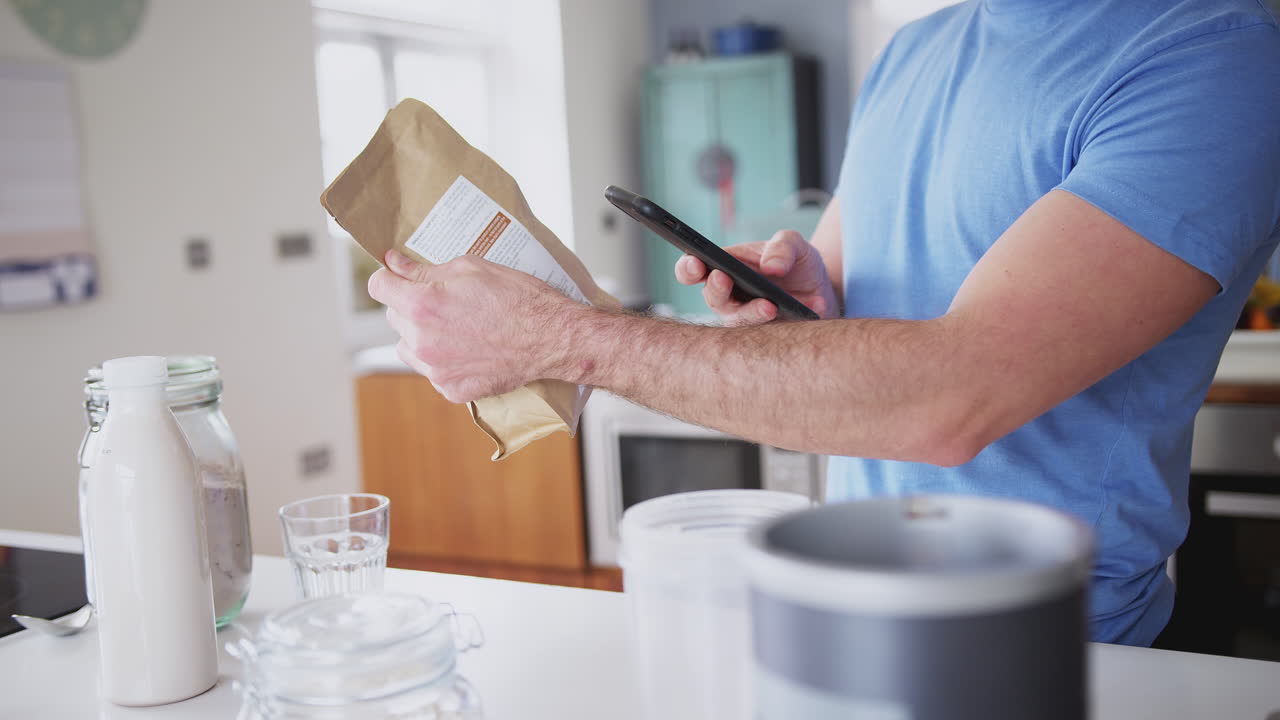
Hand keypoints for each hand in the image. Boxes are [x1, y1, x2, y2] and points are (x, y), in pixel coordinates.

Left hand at [368, 250, 574, 402]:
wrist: (551, 338)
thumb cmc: (517, 298)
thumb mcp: (471, 268)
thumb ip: (425, 269)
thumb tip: (394, 264)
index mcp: (422, 305)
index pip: (378, 286)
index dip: (390, 276)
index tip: (399, 276)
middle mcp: (421, 340)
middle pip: (394, 316)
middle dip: (412, 305)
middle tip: (445, 301)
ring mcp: (435, 369)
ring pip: (408, 346)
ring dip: (422, 335)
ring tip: (456, 327)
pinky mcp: (450, 389)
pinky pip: (431, 370)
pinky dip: (443, 360)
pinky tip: (469, 348)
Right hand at [673, 230, 837, 324]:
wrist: (821, 288)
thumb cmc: (797, 263)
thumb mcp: (794, 244)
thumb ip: (782, 247)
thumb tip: (770, 267)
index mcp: (724, 267)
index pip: (693, 269)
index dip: (688, 268)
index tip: (696, 264)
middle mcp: (728, 296)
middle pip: (712, 298)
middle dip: (716, 290)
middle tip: (724, 278)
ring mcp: (744, 318)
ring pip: (738, 322)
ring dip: (751, 313)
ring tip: (770, 305)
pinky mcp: (764, 337)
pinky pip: (766, 337)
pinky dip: (785, 321)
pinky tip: (803, 307)